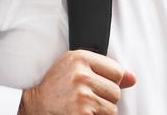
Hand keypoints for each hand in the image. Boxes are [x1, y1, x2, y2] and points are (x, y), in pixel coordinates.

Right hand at [18, 49, 135, 114]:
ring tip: (83, 107)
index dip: (109, 81)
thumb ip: (105, 70)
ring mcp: (81, 94)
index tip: (95, 85)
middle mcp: (81, 74)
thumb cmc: (56, 87)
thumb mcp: (76, 69)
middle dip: (105, 98)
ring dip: (101, 112)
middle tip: (85, 98)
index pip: (117, 71)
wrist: (34, 107)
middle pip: (116, 90)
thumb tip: (133, 78)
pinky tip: (81, 114)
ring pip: (112, 107)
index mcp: (80, 57)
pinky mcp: (81, 113)